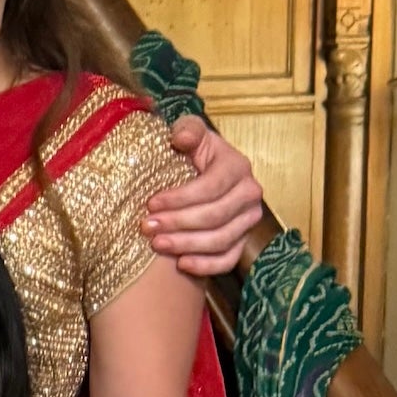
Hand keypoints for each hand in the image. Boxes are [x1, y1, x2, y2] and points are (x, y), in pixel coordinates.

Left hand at [144, 118, 263, 277]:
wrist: (200, 172)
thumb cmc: (191, 152)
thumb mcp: (189, 133)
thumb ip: (187, 130)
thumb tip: (182, 137)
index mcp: (237, 166)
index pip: (211, 187)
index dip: (180, 198)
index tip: (151, 203)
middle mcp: (249, 193)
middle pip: (216, 216)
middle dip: (178, 223)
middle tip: (147, 227)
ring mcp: (248, 220)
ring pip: (221, 240)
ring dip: (187, 245)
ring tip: (157, 244)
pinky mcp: (242, 240)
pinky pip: (228, 259)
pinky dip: (206, 265)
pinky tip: (181, 264)